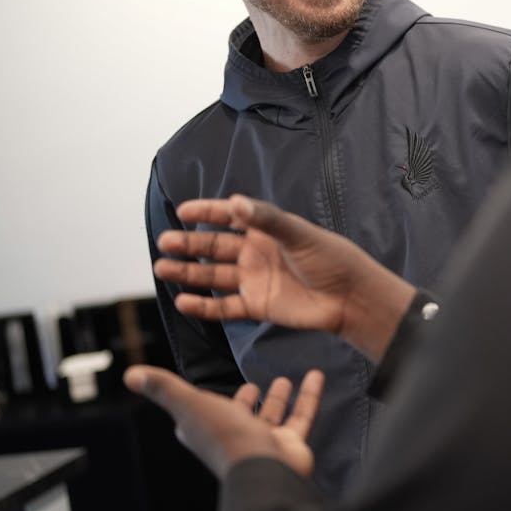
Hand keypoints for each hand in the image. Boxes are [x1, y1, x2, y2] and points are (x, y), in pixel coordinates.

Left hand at [124, 365, 323, 479]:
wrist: (263, 467)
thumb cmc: (224, 437)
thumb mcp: (189, 404)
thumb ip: (164, 387)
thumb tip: (130, 374)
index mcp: (207, 429)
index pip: (202, 412)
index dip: (204, 401)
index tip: (210, 388)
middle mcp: (234, 436)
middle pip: (239, 415)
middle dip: (246, 401)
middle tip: (253, 386)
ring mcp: (263, 441)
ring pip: (270, 416)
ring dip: (276, 398)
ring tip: (283, 378)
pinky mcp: (289, 443)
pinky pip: (300, 415)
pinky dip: (308, 396)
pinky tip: (315, 376)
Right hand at [153, 194, 414, 360]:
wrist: (348, 297)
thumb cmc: (330, 258)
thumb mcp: (299, 233)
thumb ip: (267, 219)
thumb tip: (235, 202)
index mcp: (266, 231)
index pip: (230, 218)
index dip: (207, 213)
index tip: (183, 210)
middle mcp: (255, 254)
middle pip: (214, 247)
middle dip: (189, 244)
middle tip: (164, 242)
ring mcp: (254, 280)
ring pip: (213, 276)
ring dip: (188, 273)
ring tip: (162, 268)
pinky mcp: (257, 306)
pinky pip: (224, 307)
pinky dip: (203, 306)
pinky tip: (183, 301)